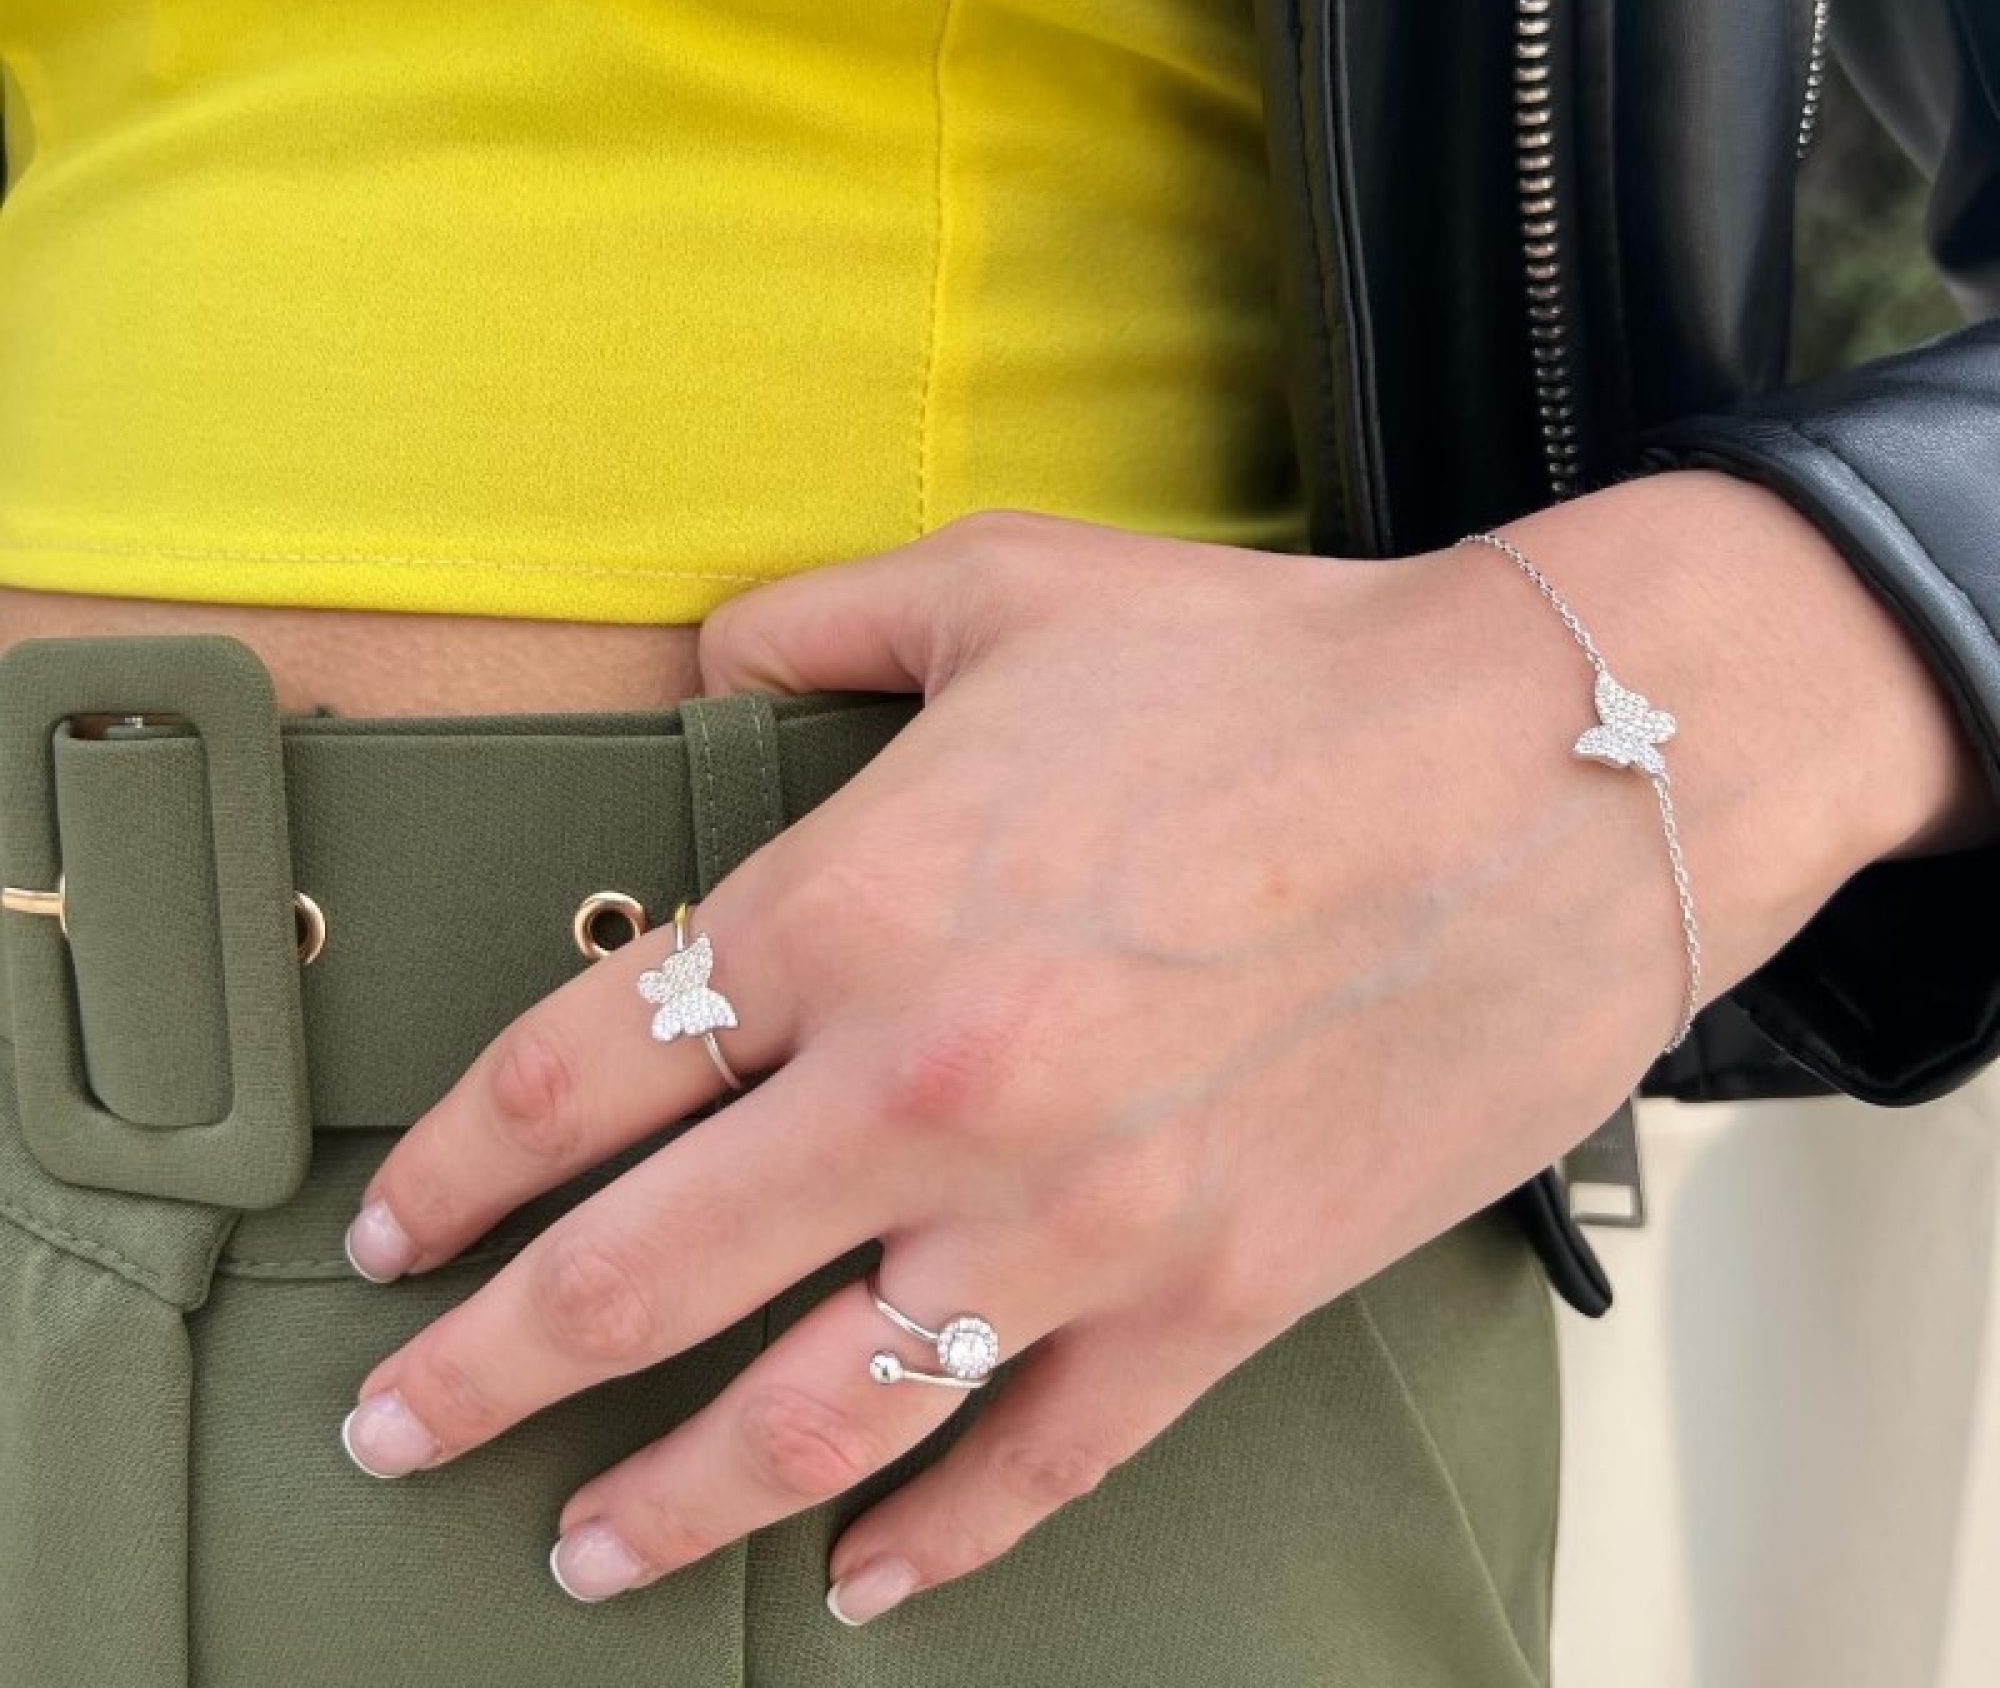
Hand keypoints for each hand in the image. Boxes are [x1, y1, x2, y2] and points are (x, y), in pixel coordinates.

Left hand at [335, 473, 1982, 1621]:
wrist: (1554, 774)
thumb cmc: (1277, 672)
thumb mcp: (1014, 587)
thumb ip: (821, 618)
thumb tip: (715, 648)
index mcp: (857, 909)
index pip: (573, 1075)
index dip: (454, 1169)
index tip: (396, 1232)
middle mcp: (930, 1091)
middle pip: (634, 1278)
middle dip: (480, 1370)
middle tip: (389, 1425)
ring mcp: (1072, 1225)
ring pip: (808, 1423)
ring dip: (663, 1499)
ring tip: (576, 1548)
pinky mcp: (1212, 1304)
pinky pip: (1035, 1466)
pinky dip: (935, 1540)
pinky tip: (864, 1579)